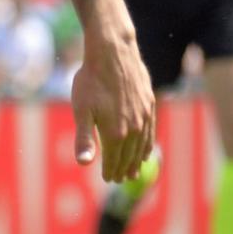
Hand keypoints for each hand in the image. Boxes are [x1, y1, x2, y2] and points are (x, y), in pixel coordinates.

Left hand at [71, 31, 156, 182]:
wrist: (113, 53)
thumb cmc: (91, 81)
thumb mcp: (81, 110)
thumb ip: (84, 139)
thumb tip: (84, 164)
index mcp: (115, 133)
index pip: (113, 160)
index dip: (110, 171)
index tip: (108, 179)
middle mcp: (133, 129)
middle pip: (129, 156)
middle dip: (123, 169)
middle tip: (120, 180)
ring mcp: (144, 117)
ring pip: (142, 147)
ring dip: (137, 161)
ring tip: (133, 171)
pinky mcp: (150, 106)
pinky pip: (150, 133)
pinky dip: (148, 145)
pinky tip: (146, 150)